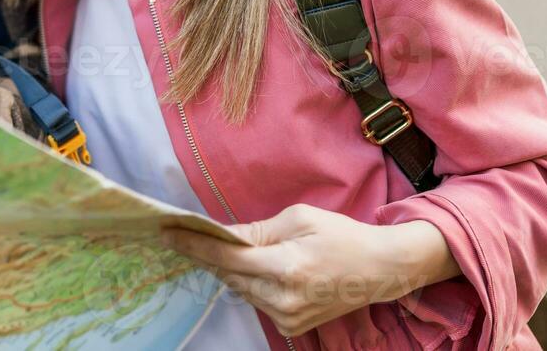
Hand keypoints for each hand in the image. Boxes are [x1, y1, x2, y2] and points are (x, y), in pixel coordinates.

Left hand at [163, 204, 459, 336]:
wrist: (379, 270)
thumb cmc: (340, 235)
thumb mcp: (298, 219)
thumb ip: (257, 231)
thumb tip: (221, 235)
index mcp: (286, 268)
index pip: (226, 257)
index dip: (193, 245)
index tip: (166, 233)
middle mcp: (284, 298)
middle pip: (229, 275)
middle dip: (208, 254)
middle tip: (183, 234)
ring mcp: (288, 317)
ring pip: (240, 289)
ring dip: (228, 268)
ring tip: (218, 247)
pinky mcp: (292, 326)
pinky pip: (256, 300)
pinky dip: (248, 282)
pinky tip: (252, 267)